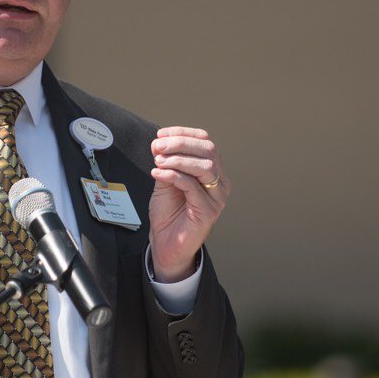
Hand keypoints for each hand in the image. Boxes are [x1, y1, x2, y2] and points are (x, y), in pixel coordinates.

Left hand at [149, 127, 229, 281]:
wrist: (166, 244)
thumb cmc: (168, 213)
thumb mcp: (165, 181)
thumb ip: (165, 163)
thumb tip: (158, 143)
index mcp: (213, 171)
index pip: (205, 141)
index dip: (183, 133)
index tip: (161, 134)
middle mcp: (220, 182)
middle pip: (209, 150)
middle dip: (181, 143)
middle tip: (158, 146)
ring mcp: (217, 197)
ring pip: (205, 166)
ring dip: (178, 159)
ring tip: (158, 161)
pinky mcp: (208, 212)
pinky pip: (192, 187)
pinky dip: (173, 175)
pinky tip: (158, 173)